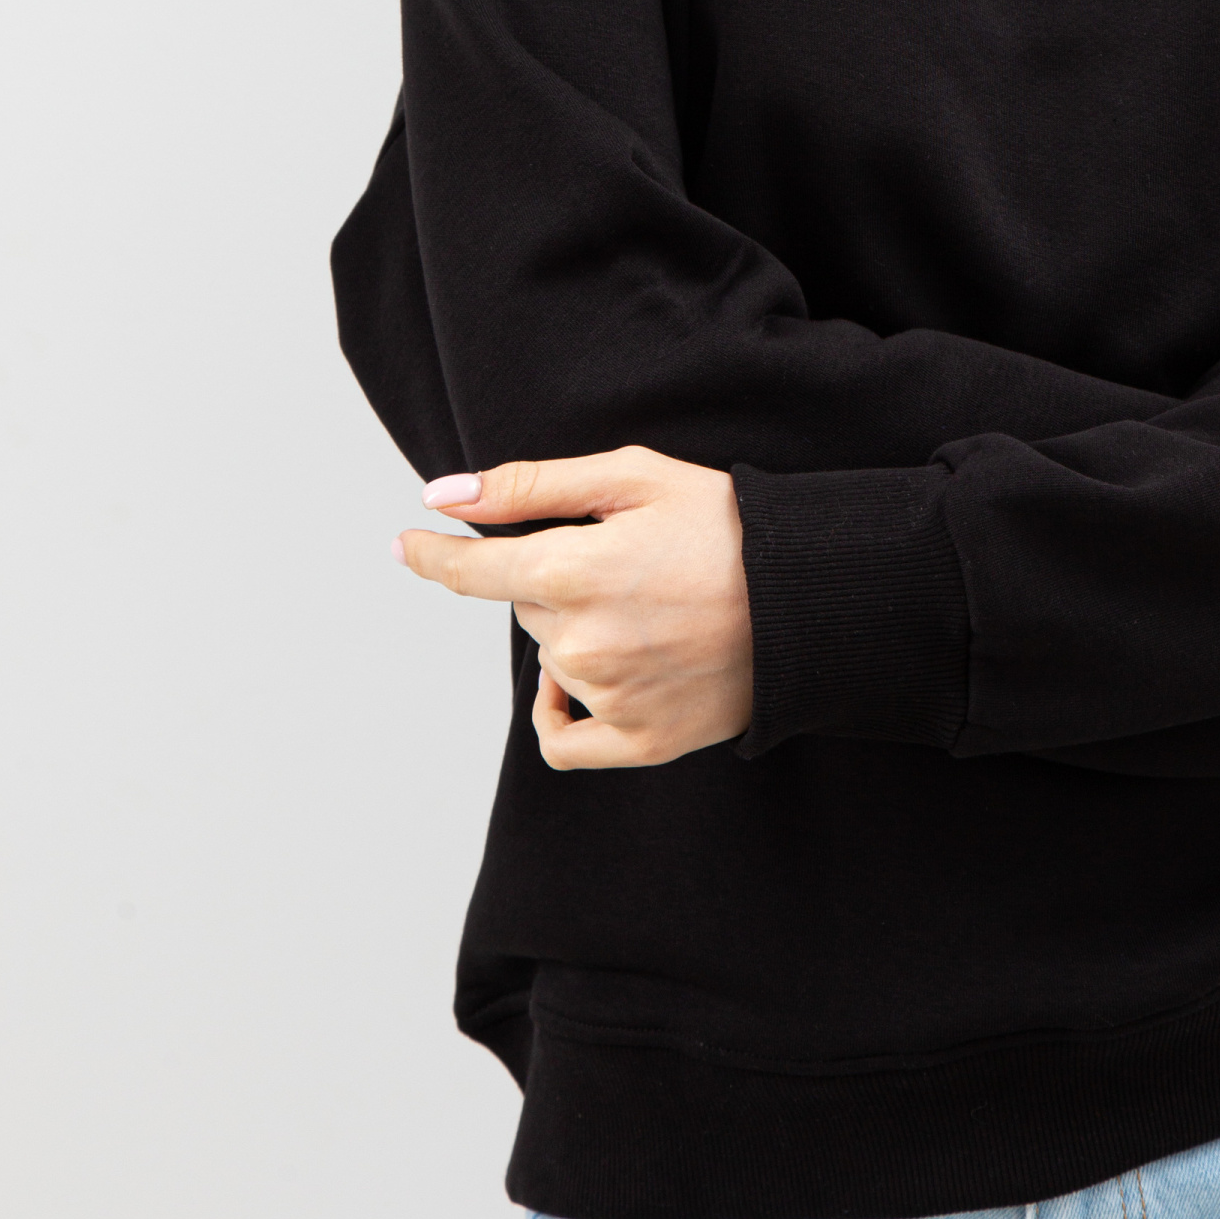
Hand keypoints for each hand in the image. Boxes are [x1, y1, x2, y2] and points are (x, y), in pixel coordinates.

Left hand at [395, 446, 753, 767]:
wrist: (811, 595)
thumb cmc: (726, 523)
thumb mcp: (632, 477)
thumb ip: (529, 486)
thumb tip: (441, 496)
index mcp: (571, 570)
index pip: (469, 571)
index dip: (432, 555)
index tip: (408, 544)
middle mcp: (579, 643)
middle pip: (525, 606)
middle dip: (555, 577)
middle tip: (625, 558)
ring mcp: (608, 699)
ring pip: (552, 658)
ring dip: (576, 630)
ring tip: (647, 606)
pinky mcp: (639, 741)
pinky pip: (563, 738)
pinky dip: (564, 708)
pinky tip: (592, 680)